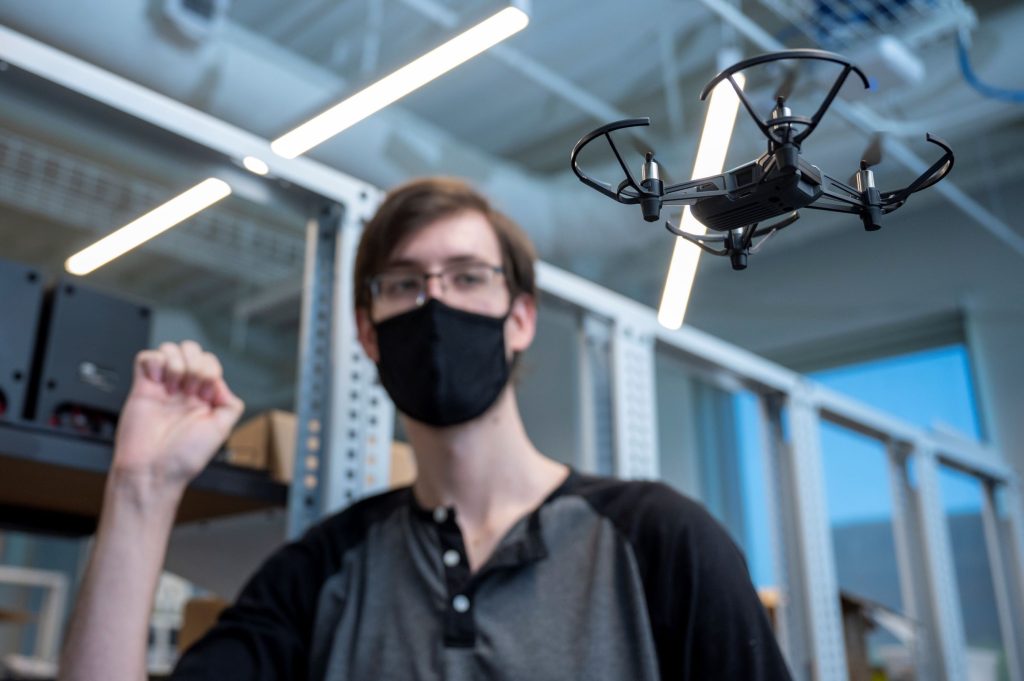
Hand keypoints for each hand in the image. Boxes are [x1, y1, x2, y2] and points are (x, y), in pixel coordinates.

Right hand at [112, 340, 244, 494]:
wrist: (152, 470)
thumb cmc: (183, 458)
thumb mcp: (221, 431)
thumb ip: (230, 405)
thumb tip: (222, 385)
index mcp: (203, 398)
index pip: (210, 363)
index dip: (210, 371)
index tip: (205, 395)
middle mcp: (183, 390)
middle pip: (191, 350)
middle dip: (195, 364)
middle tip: (190, 389)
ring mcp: (162, 387)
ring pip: (170, 349)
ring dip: (176, 362)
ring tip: (172, 386)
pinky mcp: (141, 387)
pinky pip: (146, 357)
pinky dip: (155, 361)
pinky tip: (158, 381)